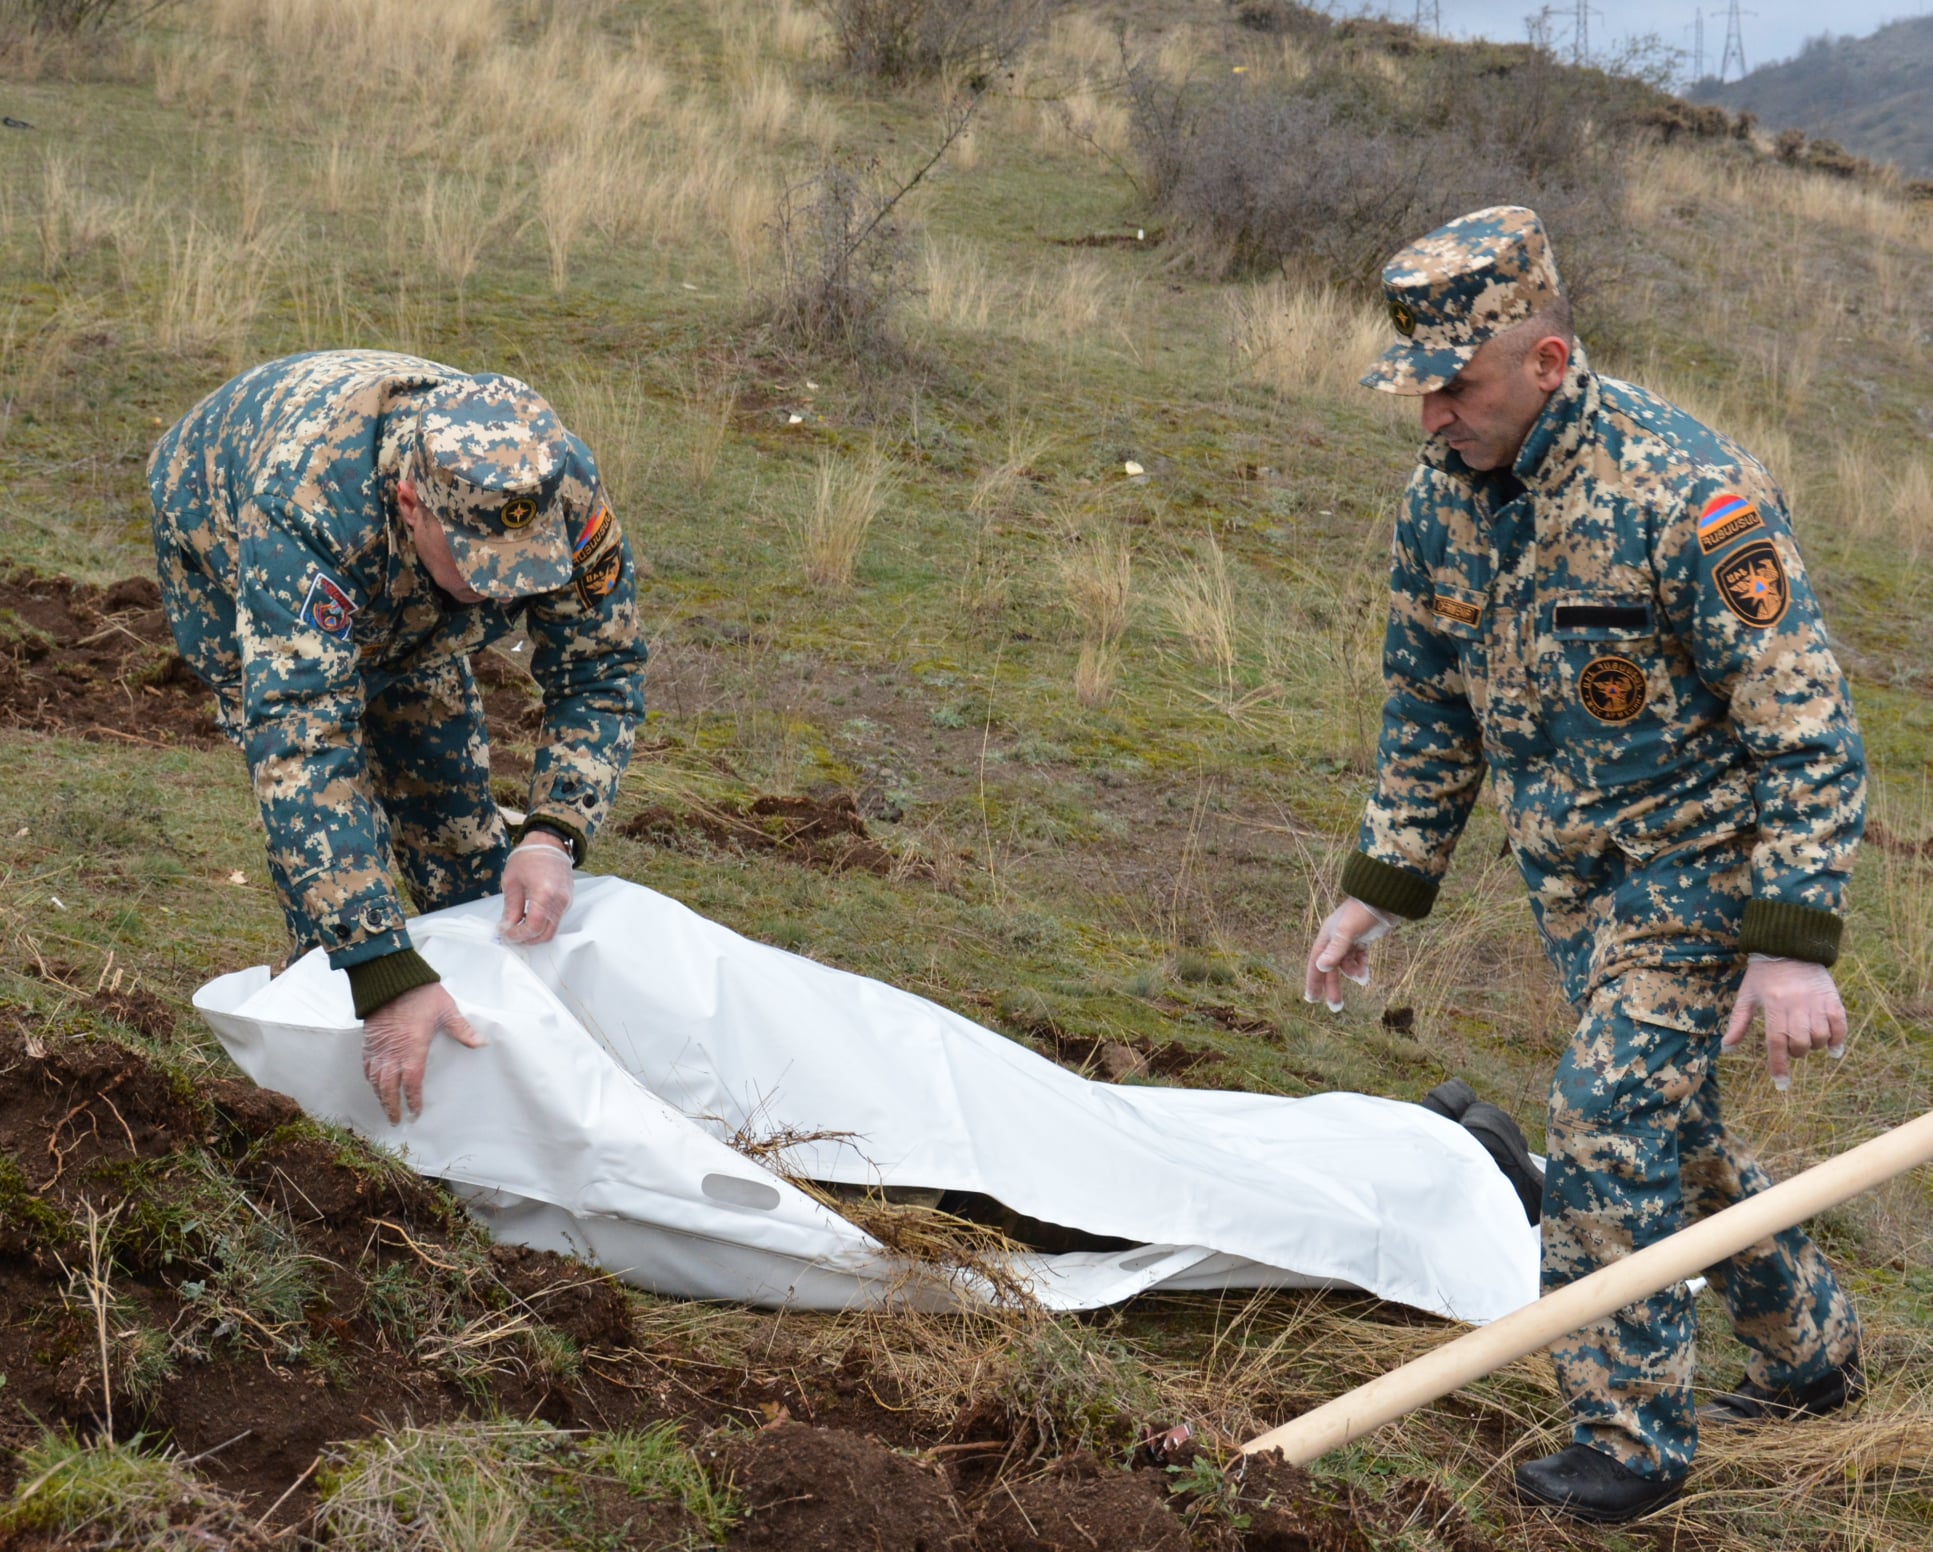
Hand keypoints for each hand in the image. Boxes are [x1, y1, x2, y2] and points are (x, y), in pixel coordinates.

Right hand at [361, 982, 483, 1122]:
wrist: (391, 979)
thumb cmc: (421, 994)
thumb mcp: (447, 1011)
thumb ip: (462, 1030)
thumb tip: (481, 1043)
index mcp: (413, 1049)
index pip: (412, 1083)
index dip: (413, 1100)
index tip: (415, 1113)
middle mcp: (393, 1053)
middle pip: (389, 1088)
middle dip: (392, 1106)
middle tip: (396, 1120)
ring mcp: (378, 1048)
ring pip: (375, 1079)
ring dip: (379, 1096)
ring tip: (385, 1107)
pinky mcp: (368, 1040)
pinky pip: (366, 1065)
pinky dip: (369, 1078)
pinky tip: (373, 1084)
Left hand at [500, 833, 573, 944]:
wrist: (549, 843)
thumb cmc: (528, 858)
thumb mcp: (512, 882)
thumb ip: (510, 909)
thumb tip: (506, 928)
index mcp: (544, 894)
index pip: (533, 927)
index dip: (518, 935)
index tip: (505, 934)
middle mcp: (559, 901)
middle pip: (545, 934)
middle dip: (527, 939)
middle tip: (510, 934)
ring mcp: (566, 902)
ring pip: (552, 929)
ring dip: (535, 933)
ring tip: (518, 926)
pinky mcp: (567, 901)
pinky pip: (556, 920)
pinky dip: (542, 925)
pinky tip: (528, 917)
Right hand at [1304, 897, 1398, 1012]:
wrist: (1384, 900)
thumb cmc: (1362, 913)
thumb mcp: (1347, 931)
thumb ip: (1335, 950)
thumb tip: (1321, 967)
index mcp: (1326, 937)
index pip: (1315, 963)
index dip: (1312, 981)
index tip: (1312, 999)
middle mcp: (1335, 940)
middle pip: (1331, 968)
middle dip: (1333, 987)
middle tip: (1336, 1008)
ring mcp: (1349, 941)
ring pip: (1346, 965)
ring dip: (1353, 974)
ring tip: (1363, 978)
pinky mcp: (1362, 941)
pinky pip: (1358, 960)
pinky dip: (1361, 967)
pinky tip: (1366, 974)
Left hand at [1722, 954, 1847, 1090]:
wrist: (1789, 947)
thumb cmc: (1763, 975)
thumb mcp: (1746, 996)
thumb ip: (1738, 1023)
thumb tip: (1726, 1048)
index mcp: (1773, 1005)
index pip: (1776, 1042)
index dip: (1778, 1065)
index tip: (1781, 1083)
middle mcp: (1796, 1004)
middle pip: (1799, 1042)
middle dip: (1796, 1053)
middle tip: (1791, 1048)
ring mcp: (1816, 1001)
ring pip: (1820, 1036)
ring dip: (1814, 1047)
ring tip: (1807, 1042)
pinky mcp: (1832, 998)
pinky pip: (1840, 1024)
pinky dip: (1838, 1040)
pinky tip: (1833, 1049)